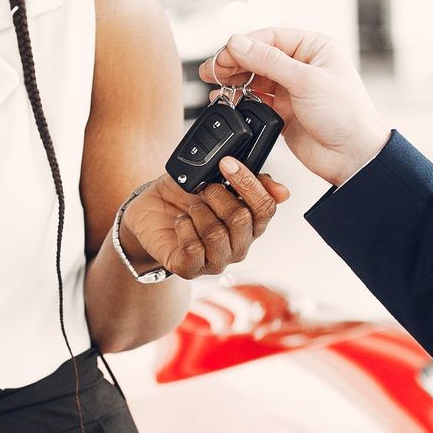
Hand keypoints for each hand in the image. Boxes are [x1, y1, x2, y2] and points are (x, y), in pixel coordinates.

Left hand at [121, 159, 288, 279]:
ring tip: (190, 209)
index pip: (265, 207)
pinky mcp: (190, 269)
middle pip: (242, 219)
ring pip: (217, 234)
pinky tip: (180, 224)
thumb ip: (248, 181)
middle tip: (203, 190)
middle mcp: (238, 245)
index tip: (227, 163)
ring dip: (199, 212)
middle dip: (218, 196)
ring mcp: (216, 260)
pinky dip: (183, 229)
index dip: (248, 183)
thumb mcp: (214, 178)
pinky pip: (193, 249)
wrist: (149, 212)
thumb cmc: (184, 197)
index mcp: (250, 224)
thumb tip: (282, 192)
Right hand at [202, 30, 389, 187]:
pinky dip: (239, 100)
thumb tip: (237, 43)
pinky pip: (255, 100)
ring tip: (215, 86)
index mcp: (313, 48)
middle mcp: (302, 65)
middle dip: (233, 63)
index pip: (269, 37)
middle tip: (211, 72)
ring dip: (234, 81)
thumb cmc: (345, 115)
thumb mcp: (306, 81)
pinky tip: (225, 101)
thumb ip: (268, 61)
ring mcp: (291, 88)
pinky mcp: (283, 110)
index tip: (223, 57)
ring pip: (253, 77)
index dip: (243, 45)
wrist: (354, 158)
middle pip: (258, 56)